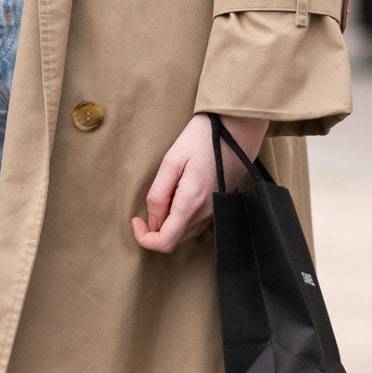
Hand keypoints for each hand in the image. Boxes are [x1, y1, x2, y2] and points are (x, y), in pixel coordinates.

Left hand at [134, 113, 268, 254]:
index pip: (165, 242)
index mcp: (191, 203)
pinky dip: (179, 219)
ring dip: (167, 224)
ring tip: (163, 196)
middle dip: (154, 229)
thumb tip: (152, 220)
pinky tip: (176, 197)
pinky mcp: (217, 206)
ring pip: (183, 234)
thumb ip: (158, 194)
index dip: (145, 238)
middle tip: (146, 207)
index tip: (136, 219)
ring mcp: (213, 212)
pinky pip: (194, 224)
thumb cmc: (201, 139)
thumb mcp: (171, 161)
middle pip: (173, 240)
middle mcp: (205, 213)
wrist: (235, 130)